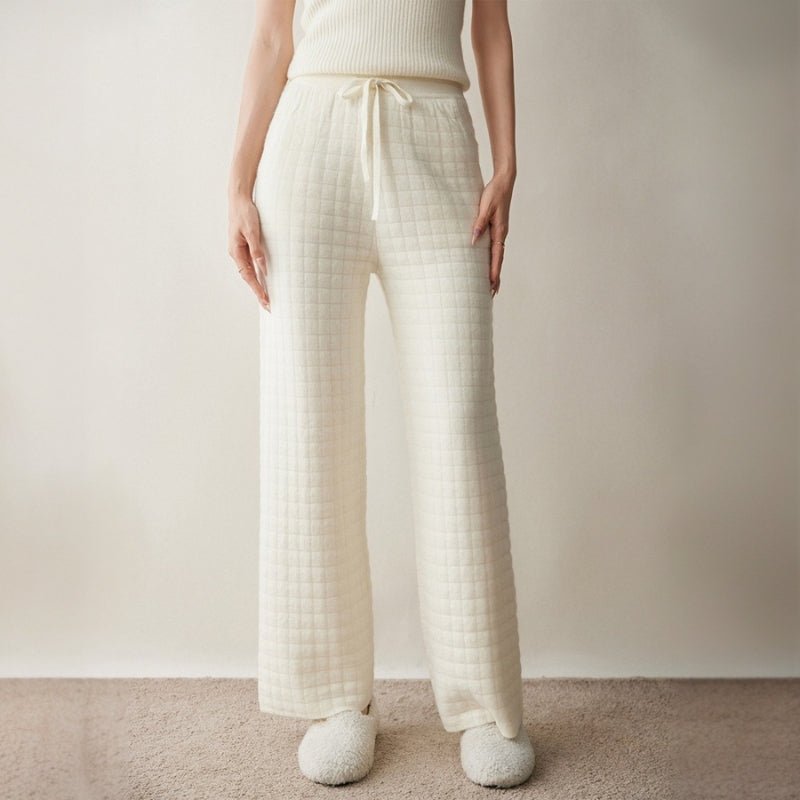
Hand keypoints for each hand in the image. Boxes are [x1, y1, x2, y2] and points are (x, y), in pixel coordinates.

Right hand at [228, 194, 270, 310]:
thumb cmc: (245, 213)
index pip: (248, 276)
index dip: (257, 289)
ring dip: (258, 285)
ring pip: (250, 272)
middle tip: (269, 306)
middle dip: (258, 292)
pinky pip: (252, 264)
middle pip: (248, 277)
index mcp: (236, 252)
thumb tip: (263, 269)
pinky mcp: (246, 246)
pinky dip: (258, 274)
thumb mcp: (252, 232)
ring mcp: (241, 250)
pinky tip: (265, 280)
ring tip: (267, 298)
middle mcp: (237, 253)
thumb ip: (257, 250)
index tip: (266, 300)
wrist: (239, 199)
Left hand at [470, 171, 513, 297]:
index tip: (492, 285)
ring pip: (497, 256)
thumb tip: (473, 241)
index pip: (497, 257)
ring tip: (491, 285)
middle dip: (496, 277)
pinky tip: (487, 264)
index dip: (494, 271)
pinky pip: (494, 248)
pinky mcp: (497, 229)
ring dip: (494, 270)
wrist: (504, 181)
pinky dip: (492, 259)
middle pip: (498, 260)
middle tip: (492, 293)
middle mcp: (501, 234)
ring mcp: (500, 232)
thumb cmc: (494, 193)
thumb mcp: (485, 207)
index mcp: (500, 232)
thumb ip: (479, 224)